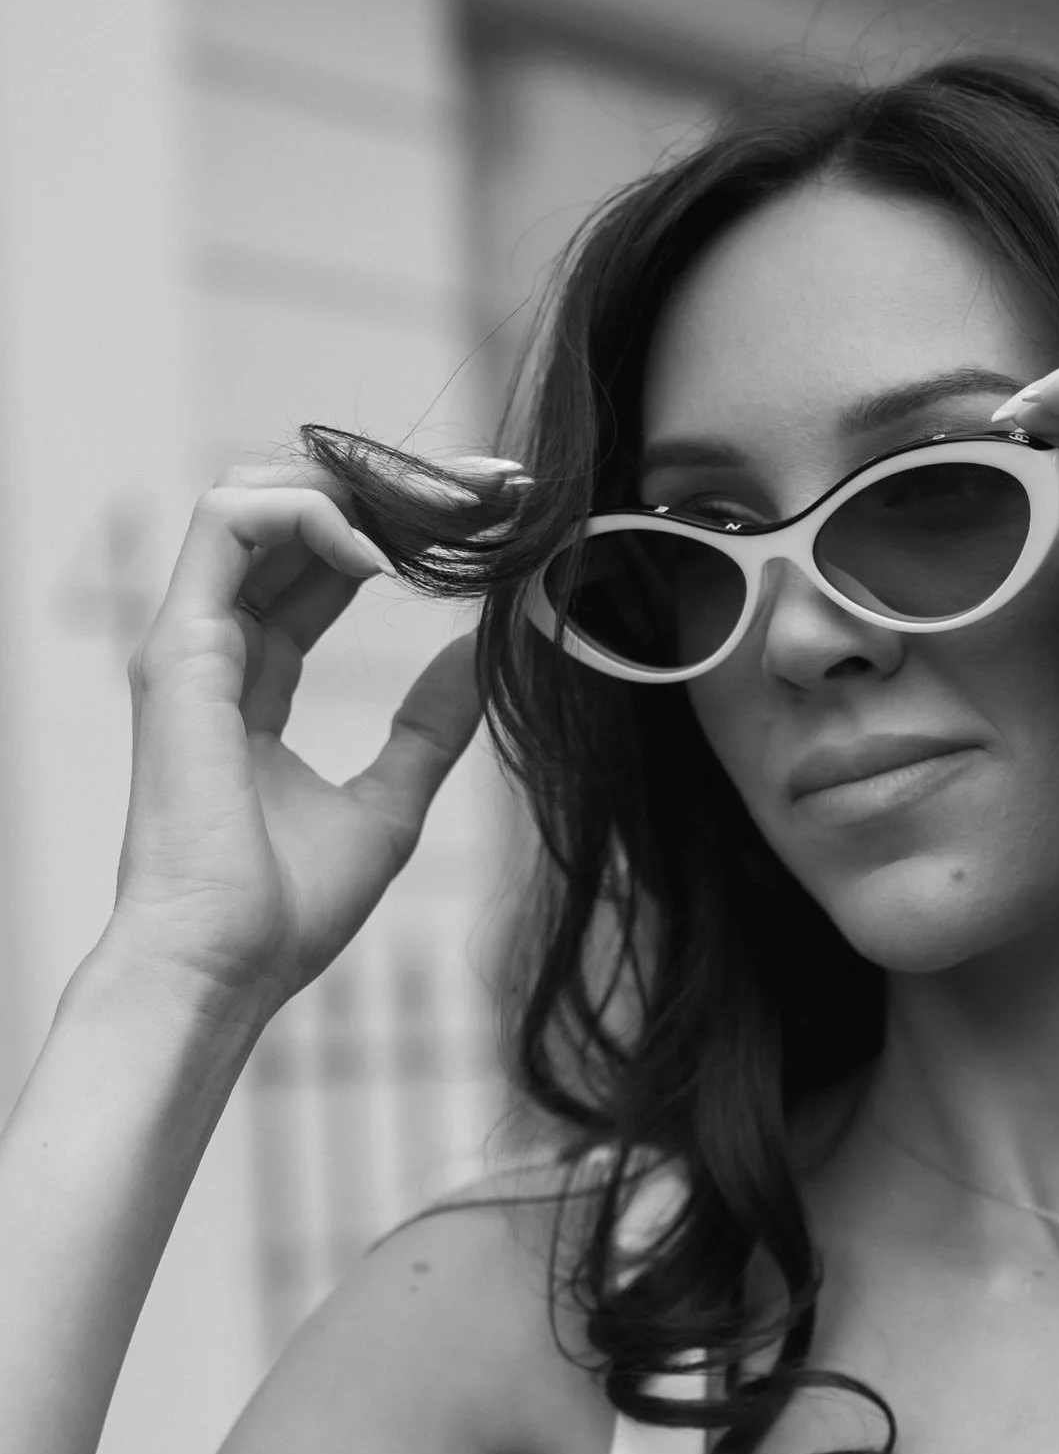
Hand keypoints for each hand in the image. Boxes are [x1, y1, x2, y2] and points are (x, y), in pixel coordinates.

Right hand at [102, 457, 483, 1030]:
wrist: (225, 967)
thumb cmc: (286, 911)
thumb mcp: (390, 803)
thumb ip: (429, 725)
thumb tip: (484, 657)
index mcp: (255, 681)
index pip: (321, 569)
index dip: (400, 529)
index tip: (487, 517)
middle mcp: (217, 649)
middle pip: (290, 518)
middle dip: (386, 487)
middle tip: (483, 490)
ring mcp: (190, 642)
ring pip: (249, 496)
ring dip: (348, 486)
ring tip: (433, 518)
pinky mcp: (177, 646)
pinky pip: (225, 522)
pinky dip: (306, 514)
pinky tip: (378, 559)